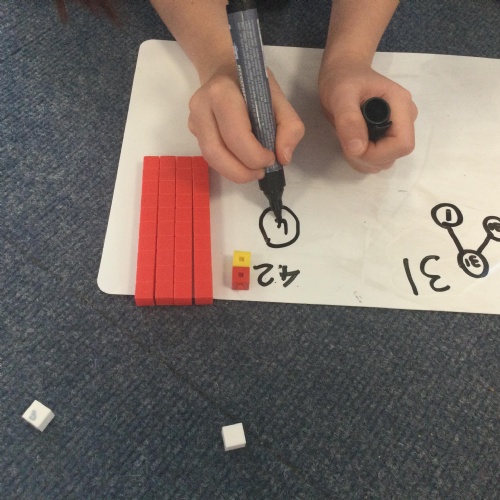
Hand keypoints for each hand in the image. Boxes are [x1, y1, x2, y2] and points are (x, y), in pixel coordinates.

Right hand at [188, 64, 304, 182]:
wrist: (224, 69)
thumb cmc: (252, 83)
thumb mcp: (278, 97)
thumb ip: (289, 126)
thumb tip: (283, 158)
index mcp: (222, 92)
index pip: (235, 134)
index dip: (254, 155)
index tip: (271, 158)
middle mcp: (201, 106)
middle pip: (216, 152)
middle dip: (242, 171)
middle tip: (261, 172)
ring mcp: (194, 120)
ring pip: (210, 159)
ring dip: (234, 172)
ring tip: (253, 171)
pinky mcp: (194, 132)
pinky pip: (210, 157)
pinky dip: (228, 166)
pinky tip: (242, 162)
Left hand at [318, 57, 417, 172]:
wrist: (343, 73)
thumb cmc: (342, 79)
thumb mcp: (340, 95)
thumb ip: (349, 120)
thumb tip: (357, 149)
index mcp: (401, 105)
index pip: (403, 144)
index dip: (377, 153)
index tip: (353, 146)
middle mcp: (405, 119)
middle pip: (394, 155)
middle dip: (367, 157)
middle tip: (346, 140)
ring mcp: (398, 129)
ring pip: (386, 161)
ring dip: (363, 160)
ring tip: (348, 138)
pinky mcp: (388, 137)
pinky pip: (379, 159)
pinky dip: (363, 159)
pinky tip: (352, 142)